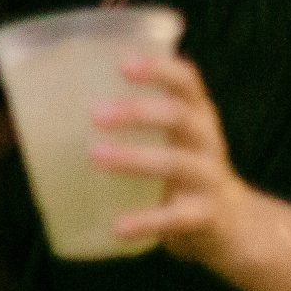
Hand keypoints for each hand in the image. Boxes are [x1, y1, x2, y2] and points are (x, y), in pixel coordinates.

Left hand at [91, 54, 255, 267]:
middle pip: (179, 116)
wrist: (232, 225)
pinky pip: (175, 218)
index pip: (186, 81)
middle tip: (95, 114)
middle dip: (138, 112)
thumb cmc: (183, 170)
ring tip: (95, 157)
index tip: (124, 63)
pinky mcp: (205, 216)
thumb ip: (134, 118)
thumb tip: (57, 103)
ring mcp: (209, 179)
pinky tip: (118, 227)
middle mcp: (206, 141)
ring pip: (176, 163)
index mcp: (196, 115)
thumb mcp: (170, 138)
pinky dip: (145, 222)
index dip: (159, 68)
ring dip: (134, 158)